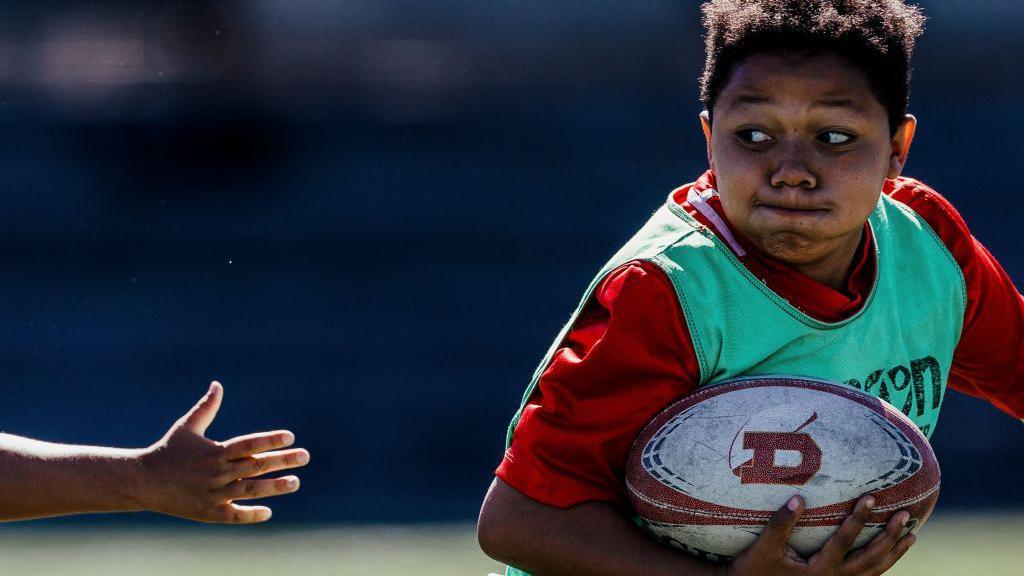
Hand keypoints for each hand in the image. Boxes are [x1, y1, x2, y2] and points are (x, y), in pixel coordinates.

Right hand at [135, 382, 309, 522]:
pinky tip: (268, 511)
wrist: (142, 482)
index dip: (269, 440)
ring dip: (274, 488)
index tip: (290, 436)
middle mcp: (217, 472)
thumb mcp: (187, 427)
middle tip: (305, 456)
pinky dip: (251, 514)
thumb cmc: (168, 451)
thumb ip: (206, 408)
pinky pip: (234, 515)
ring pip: (250, 491)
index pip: (248, 444)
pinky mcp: (208, 512)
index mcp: (215, 451)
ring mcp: (213, 494)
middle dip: (282, 461)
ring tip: (296, 482)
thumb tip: (217, 384)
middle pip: (255, 466)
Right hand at [726, 495, 915, 575]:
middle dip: (889, 537)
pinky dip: (882, 565)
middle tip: (905, 516)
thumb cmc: (754, 570)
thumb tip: (798, 498)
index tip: (871, 498)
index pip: (844, 542)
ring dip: (893, 553)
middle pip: (869, 560)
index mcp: (818, 571)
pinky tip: (889, 555)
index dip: (858, 520)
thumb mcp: (763, 547)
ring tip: (911, 536)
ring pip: (873, 572)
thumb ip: (781, 524)